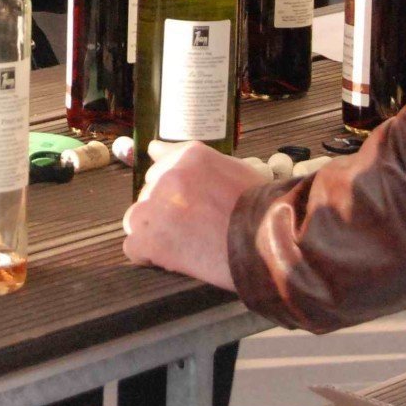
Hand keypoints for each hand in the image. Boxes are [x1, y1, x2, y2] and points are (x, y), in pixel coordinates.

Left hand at [121, 140, 270, 291]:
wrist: (272, 244)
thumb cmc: (260, 209)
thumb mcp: (231, 169)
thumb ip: (188, 159)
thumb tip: (152, 147)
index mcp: (189, 157)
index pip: (161, 171)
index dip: (177, 195)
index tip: (193, 209)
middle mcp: (169, 176)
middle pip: (150, 195)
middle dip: (167, 212)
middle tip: (198, 229)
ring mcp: (157, 207)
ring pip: (137, 220)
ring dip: (155, 233)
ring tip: (186, 244)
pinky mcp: (151, 239)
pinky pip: (133, 248)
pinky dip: (149, 257)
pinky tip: (176, 258)